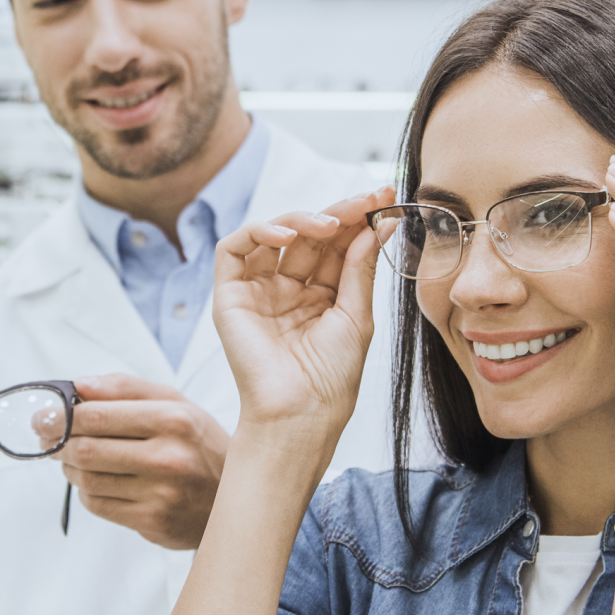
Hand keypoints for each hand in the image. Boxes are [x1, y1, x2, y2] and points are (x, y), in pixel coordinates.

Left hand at [59, 374, 229, 549]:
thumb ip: (126, 388)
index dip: (60, 416)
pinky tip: (97, 481)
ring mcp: (162, 494)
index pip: (97, 416)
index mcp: (174, 419)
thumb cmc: (200, 444)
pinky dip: (87, 491)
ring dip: (70, 467)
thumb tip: (79, 386)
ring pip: (87, 479)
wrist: (238, 497)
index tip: (42, 416)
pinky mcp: (153, 522)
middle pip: (86, 449)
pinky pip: (98, 505)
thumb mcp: (176, 404)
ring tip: (73, 458)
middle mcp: (170, 457)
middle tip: (47, 437)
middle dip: (57, 442)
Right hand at [212, 186, 396, 438]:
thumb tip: (377, 226)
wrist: (300, 414)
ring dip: (303, 219)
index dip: (358, 221)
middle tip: (366, 200)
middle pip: (310, 236)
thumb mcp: (357, 317)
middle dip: (339, 213)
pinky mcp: (230, 296)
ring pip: (274, 235)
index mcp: (321, 297)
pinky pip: (234, 250)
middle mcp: (288, 289)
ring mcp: (258, 291)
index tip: (385, 200)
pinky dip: (258, 232)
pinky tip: (288, 235)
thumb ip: (360, 268)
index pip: (337, 246)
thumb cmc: (331, 379)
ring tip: (330, 223)